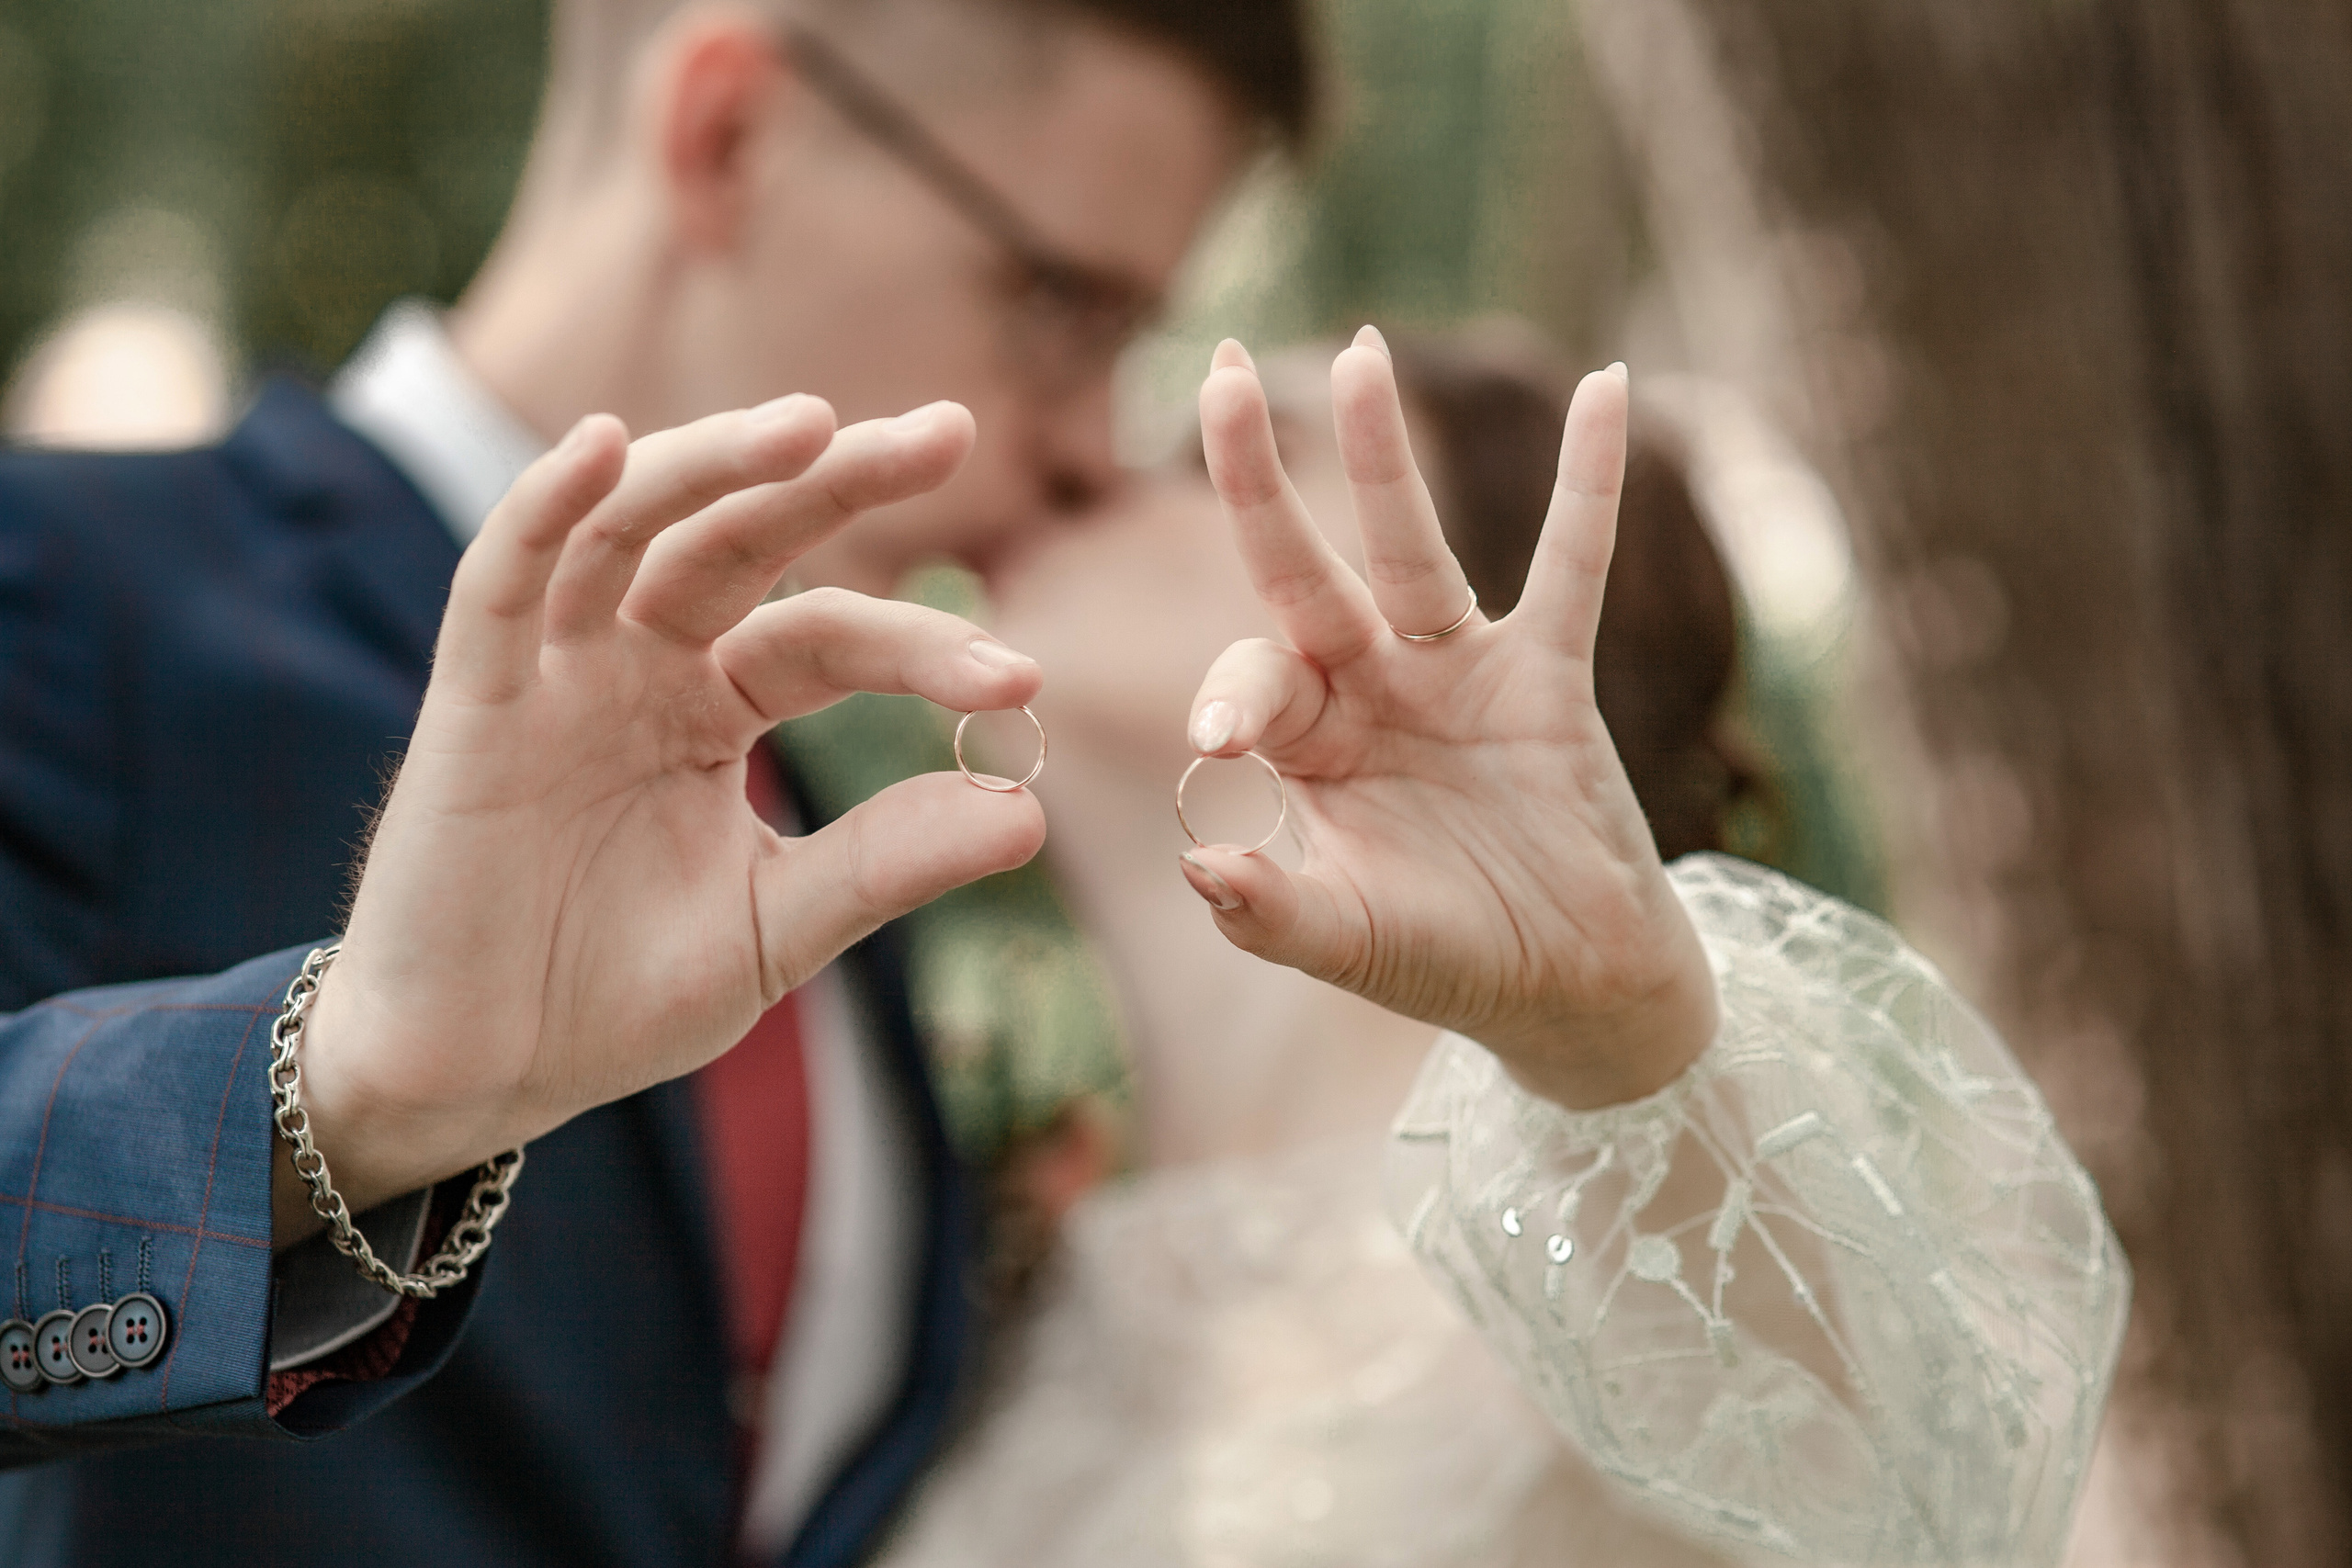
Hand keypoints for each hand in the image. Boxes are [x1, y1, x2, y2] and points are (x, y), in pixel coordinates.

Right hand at [279, 396, 1046, 1240]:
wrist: (481, 1074)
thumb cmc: (617, 996)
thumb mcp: (779, 927)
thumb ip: (886, 863)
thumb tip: (1030, 813)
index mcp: (715, 706)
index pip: (831, 637)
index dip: (923, 646)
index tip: (1020, 677)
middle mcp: (639, 663)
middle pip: (745, 538)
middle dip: (841, 477)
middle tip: (947, 432)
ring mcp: (555, 671)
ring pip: (631, 527)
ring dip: (713, 464)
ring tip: (810, 427)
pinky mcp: (470, 700)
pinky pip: (500, 578)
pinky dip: (545, 506)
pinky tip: (602, 443)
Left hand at [1177, 333, 1716, 1109]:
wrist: (1571, 991)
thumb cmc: (1447, 964)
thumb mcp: (1350, 943)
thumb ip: (1271, 913)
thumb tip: (1196, 868)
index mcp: (1309, 746)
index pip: (1256, 681)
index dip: (1234, 693)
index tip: (1218, 735)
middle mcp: (1372, 689)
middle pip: (1302, 566)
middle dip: (1256, 477)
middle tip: (1215, 374)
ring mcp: (1461, 672)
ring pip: (1414, 546)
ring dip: (1386, 452)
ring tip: (1361, 349)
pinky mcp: (1552, 677)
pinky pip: (1575, 566)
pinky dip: (1592, 484)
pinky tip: (1605, 387)